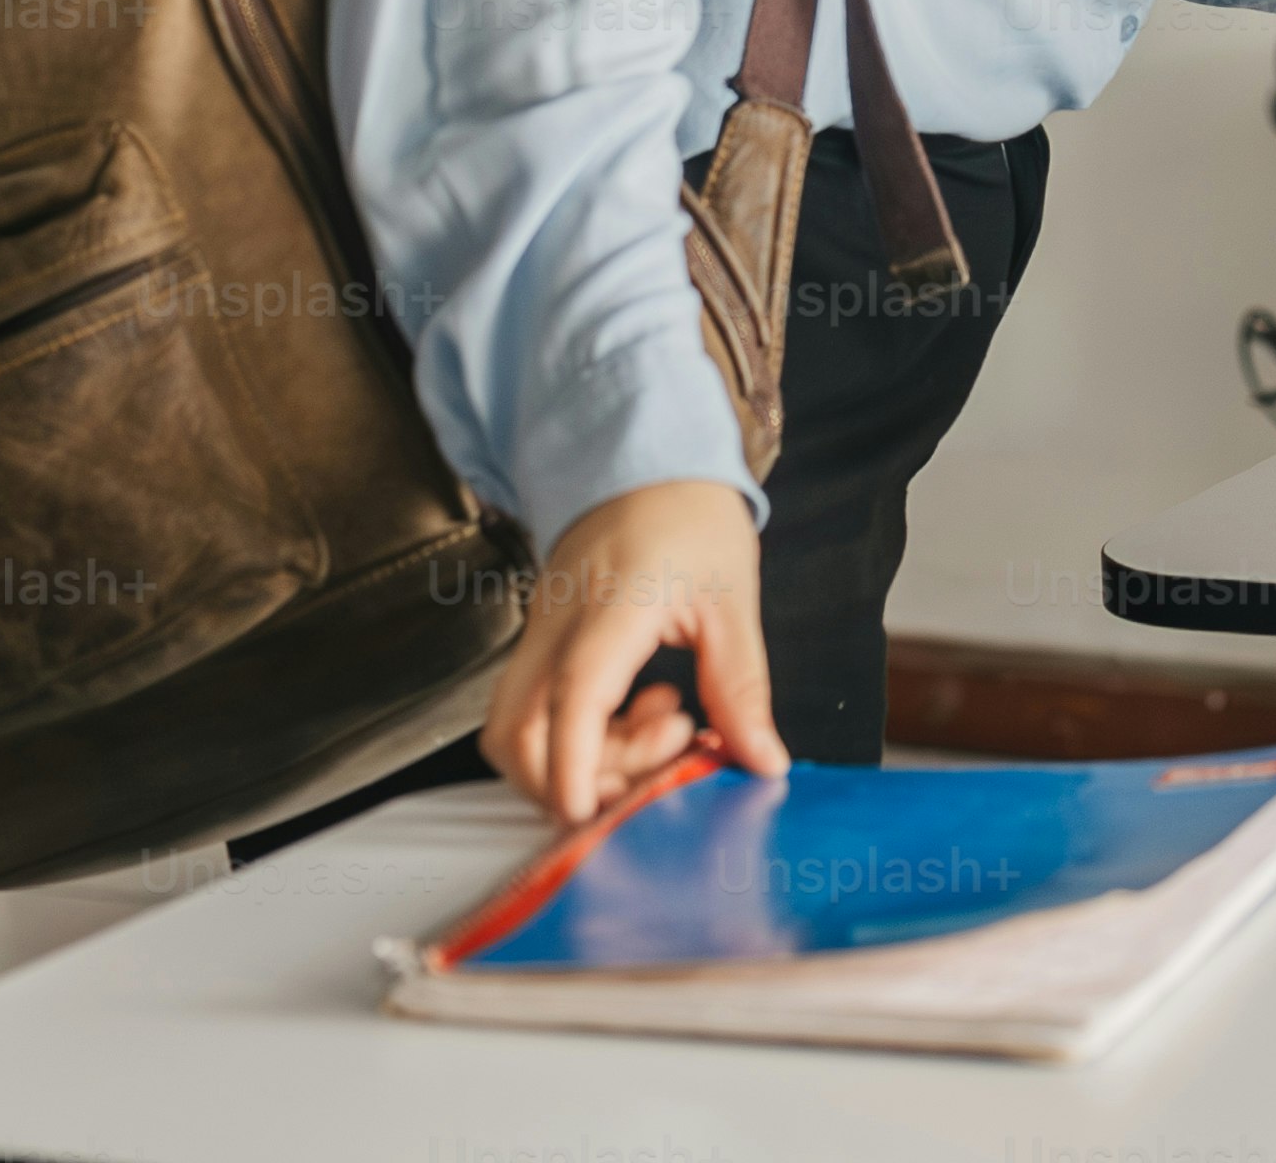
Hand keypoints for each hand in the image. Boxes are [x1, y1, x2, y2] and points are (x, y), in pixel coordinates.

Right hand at [488, 477, 775, 821]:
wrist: (645, 459)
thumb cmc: (690, 519)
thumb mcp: (732, 601)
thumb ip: (742, 688)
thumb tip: (762, 762)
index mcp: (613, 605)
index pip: (574, 694)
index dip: (575, 763)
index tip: (589, 815)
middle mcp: (558, 625)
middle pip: (516, 730)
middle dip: (572, 780)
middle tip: (660, 762)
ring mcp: (539, 634)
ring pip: (513, 726)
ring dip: (576, 759)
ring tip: (662, 726)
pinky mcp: (540, 642)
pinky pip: (533, 709)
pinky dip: (578, 735)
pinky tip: (643, 709)